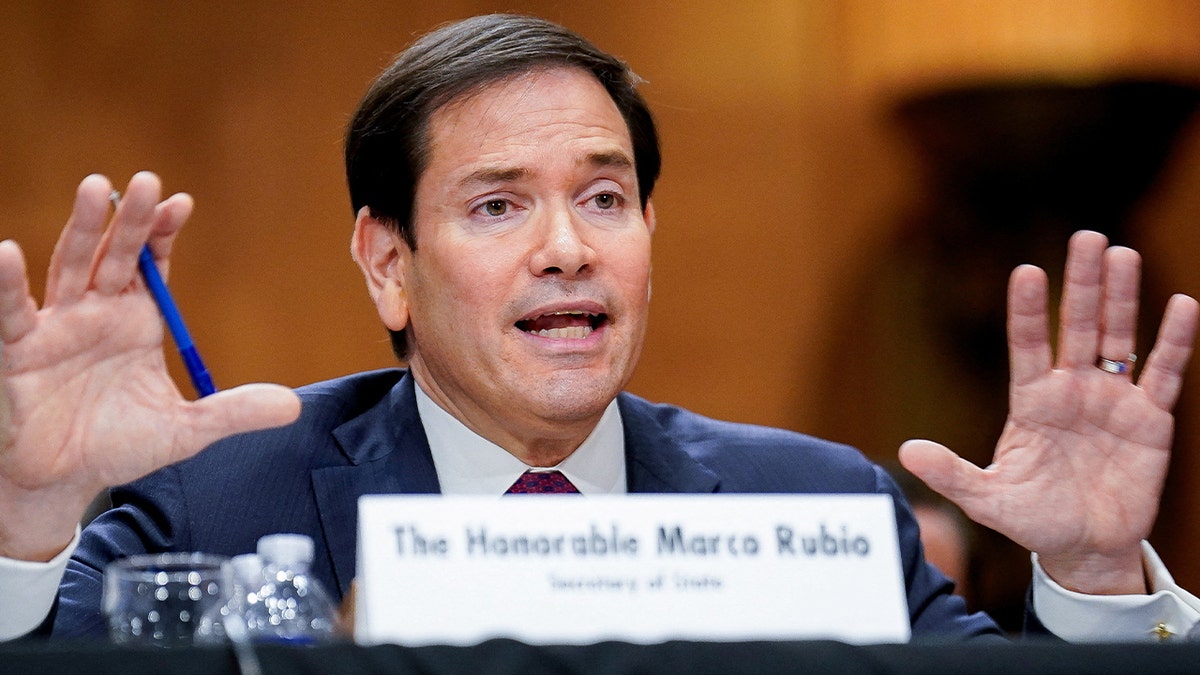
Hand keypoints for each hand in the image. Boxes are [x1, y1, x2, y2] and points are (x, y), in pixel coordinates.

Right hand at [0, 172, 299, 561]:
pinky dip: (6, 285)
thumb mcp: (185, 430)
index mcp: (134, 321)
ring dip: (84, 228)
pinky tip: (6, 254)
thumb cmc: (117, 446)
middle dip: (132, 219)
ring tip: (97, 188)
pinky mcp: (18, 351)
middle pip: (115, 254)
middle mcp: (95, 313)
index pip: (152, 264)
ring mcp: (55, 327)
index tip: (183, 204)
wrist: (62, 483)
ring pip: (70, 267)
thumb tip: (293, 406)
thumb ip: (234, 413)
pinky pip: (12, 313)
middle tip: (148, 180)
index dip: (165, 233)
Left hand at [900, 230, 1198, 594]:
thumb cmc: (1032, 519)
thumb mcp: (987, 499)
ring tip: (1123, 254)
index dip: (1028, 310)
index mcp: (1032, 401)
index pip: (1027, 345)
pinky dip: (1174, 342)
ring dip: (1122, 298)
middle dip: (1081, 285)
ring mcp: (1112, 400)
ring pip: (1119, 338)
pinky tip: (1181, 306)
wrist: (1083, 547)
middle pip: (1077, 327)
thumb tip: (905, 452)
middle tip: (1086, 238)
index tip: (1028, 271)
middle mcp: (1071, 390)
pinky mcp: (1150, 420)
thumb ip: (951, 475)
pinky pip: (1164, 373)